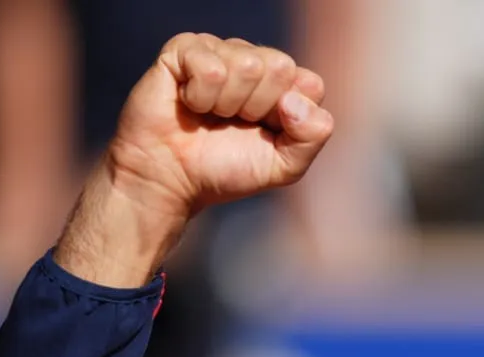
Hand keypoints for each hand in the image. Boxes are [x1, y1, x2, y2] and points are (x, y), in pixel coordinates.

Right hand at [55, 33, 332, 286]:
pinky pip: (210, 68)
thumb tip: (296, 100)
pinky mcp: (184, 49)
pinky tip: (189, 104)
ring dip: (227, 104)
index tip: (265, 133)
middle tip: (233, 123)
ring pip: (247, 64)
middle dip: (258, 107)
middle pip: (281, 66)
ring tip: (210, 116)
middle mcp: (253, 61)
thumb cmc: (225, 170)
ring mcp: (218, 51)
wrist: (171, 180)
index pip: (311, 84)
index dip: (290, 116)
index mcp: (282, 85)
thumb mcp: (284, 166)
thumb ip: (313, 136)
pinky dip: (201, 97)